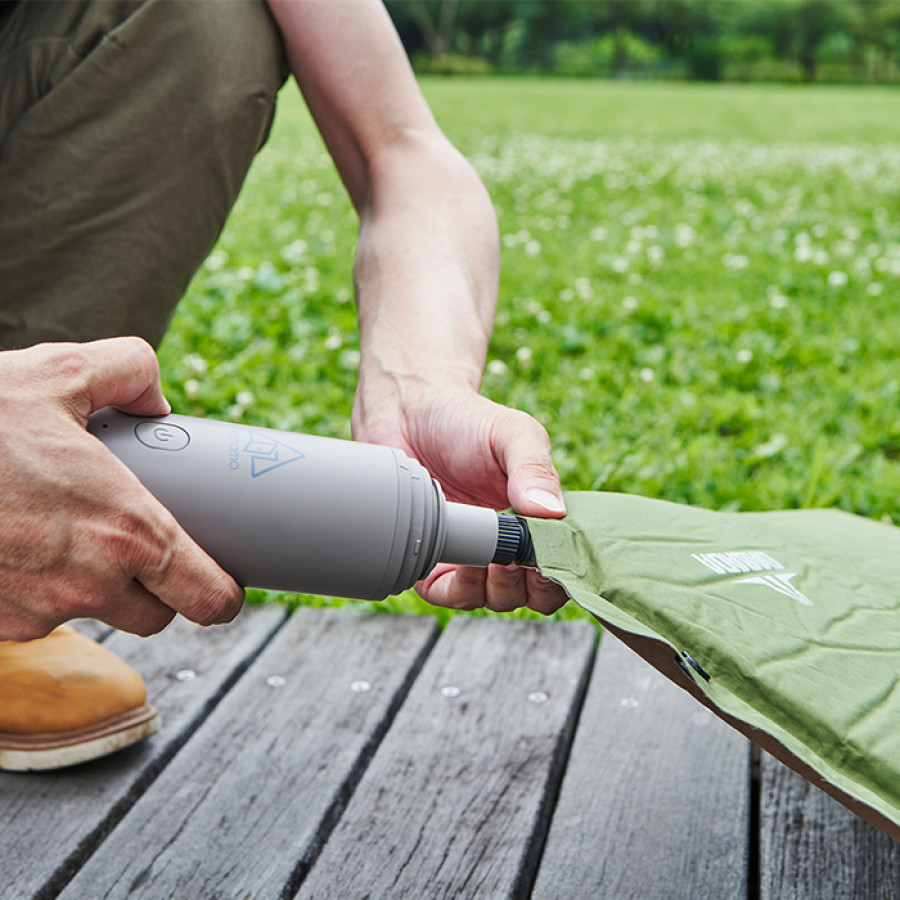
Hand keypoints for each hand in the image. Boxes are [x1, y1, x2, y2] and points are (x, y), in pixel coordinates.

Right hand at [0, 338, 243, 639]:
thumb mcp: (59, 370)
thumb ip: (128, 371)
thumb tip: (156, 401)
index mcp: (128, 527)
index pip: (207, 597)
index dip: (223, 596)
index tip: (225, 588)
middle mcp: (90, 581)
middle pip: (158, 617)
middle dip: (158, 590)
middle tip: (141, 547)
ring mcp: (38, 610)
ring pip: (95, 617)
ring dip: (95, 589)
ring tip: (66, 533)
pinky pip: (38, 617)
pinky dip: (39, 590)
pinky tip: (20, 544)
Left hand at [353, 383, 568, 614]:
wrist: (406, 412)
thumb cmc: (467, 421)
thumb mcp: (513, 434)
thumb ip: (535, 469)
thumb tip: (552, 513)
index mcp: (539, 519)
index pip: (565, 565)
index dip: (559, 571)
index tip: (544, 557)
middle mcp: (508, 543)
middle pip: (533, 594)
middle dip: (525, 585)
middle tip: (509, 558)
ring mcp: (471, 555)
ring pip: (495, 600)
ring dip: (493, 588)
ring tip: (483, 557)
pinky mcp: (433, 560)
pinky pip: (448, 595)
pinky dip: (455, 588)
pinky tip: (455, 559)